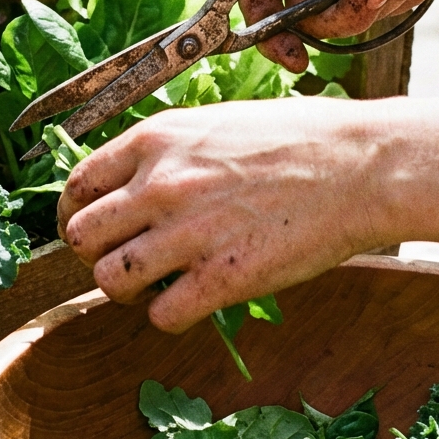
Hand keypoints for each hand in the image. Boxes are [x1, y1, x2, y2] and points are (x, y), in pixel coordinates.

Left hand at [56, 98, 401, 332]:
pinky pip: (161, 316)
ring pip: (109, 280)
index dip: (77, 213)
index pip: (77, 185)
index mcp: (155, 140)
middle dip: (94, 255)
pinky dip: (169, 316)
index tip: (92, 228)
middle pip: (80, 237)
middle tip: (124, 260)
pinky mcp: (222, 279)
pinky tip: (193, 300)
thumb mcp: (217, 122)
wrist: (361, 165)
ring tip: (156, 285)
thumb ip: (168, 151)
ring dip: (126, 290)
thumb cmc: (300, 138)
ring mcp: (189, 233)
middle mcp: (160, 184)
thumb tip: (132, 181)